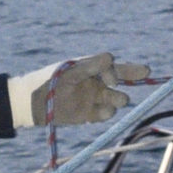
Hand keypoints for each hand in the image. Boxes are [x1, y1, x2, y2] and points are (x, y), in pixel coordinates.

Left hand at [15, 53, 152, 126]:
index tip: (112, 81)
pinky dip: (106, 113)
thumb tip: (112, 58)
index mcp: (94, 68)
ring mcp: (95, 98)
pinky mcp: (90, 114)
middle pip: (123, 81)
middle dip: (132, 78)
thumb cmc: (51, 80)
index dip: (126, 71)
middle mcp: (98, 82)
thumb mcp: (71, 71)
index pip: (118, 67)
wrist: (34, 103)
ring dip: (118, 100)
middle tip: (138, 76)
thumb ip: (91, 65)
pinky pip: (106, 114)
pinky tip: (98, 113)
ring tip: (114, 100)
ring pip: (117, 100)